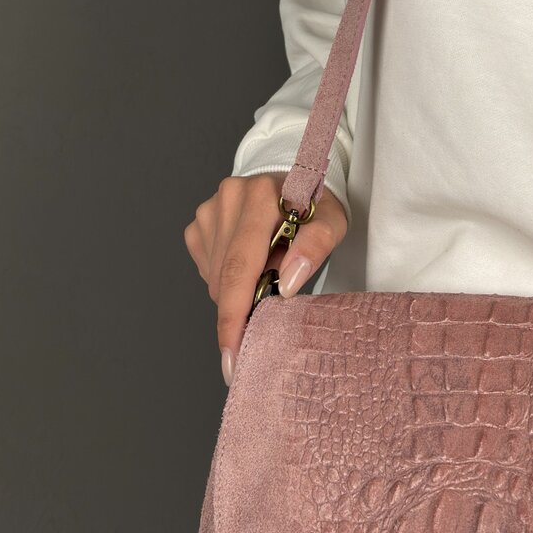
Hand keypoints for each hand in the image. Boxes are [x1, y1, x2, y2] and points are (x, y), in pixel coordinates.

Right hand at [185, 174, 348, 383]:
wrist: (293, 179)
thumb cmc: (316, 206)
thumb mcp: (333, 222)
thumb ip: (315, 247)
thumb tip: (288, 284)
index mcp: (260, 197)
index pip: (240, 267)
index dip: (233, 315)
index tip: (232, 354)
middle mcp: (228, 199)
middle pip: (224, 278)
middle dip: (236, 313)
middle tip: (256, 331)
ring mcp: (209, 209)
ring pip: (215, 278)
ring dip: (238, 290)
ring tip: (267, 270)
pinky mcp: (199, 222)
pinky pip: (208, 268)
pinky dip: (228, 278)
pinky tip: (250, 262)